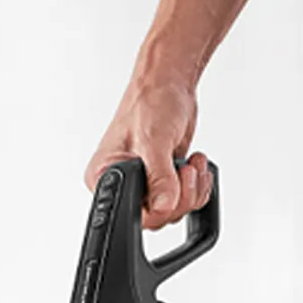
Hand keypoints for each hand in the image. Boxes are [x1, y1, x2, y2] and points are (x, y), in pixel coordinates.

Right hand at [87, 71, 215, 230]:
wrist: (169, 86)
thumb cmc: (149, 103)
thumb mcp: (152, 141)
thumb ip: (158, 177)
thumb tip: (164, 204)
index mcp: (106, 178)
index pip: (129, 213)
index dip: (156, 207)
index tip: (170, 186)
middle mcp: (122, 184)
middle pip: (155, 216)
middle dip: (180, 195)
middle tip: (183, 170)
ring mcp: (144, 183)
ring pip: (172, 209)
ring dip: (191, 189)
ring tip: (190, 163)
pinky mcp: (163, 179)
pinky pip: (183, 198)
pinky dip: (197, 185)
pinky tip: (193, 163)